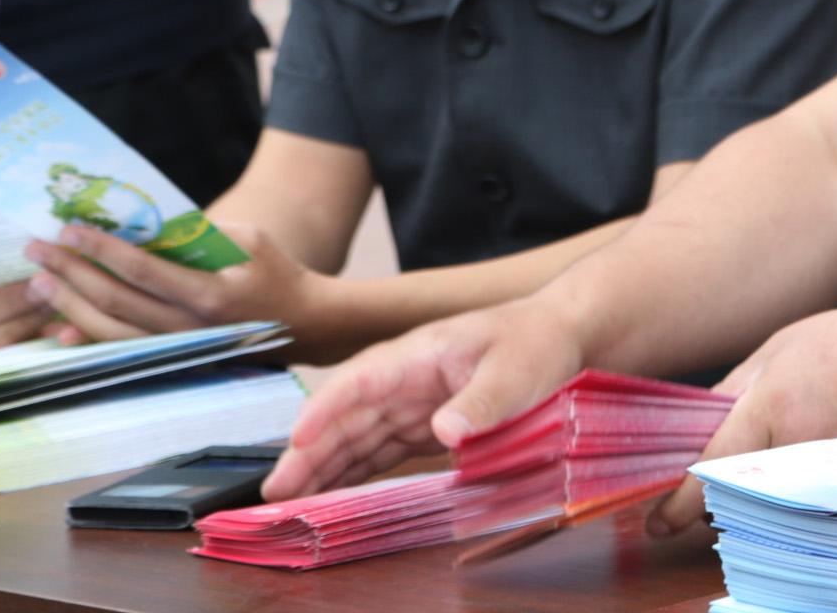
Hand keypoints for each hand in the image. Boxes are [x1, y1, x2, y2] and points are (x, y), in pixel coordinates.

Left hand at [13, 219, 354, 350]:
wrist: (305, 326)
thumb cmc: (277, 272)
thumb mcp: (249, 238)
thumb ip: (199, 233)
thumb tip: (142, 222)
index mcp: (211, 296)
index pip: (142, 270)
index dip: (101, 249)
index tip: (68, 229)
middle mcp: (190, 330)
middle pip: (116, 302)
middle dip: (70, 273)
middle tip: (36, 249)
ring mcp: (180, 352)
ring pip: (111, 332)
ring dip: (69, 305)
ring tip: (39, 281)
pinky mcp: (174, 361)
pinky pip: (122, 351)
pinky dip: (88, 337)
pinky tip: (59, 323)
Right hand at [264, 300, 585, 500]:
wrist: (560, 335)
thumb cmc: (536, 343)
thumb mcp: (516, 370)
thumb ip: (480, 402)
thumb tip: (444, 432)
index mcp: (419, 354)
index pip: (360, 380)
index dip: (326, 410)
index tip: (298, 438)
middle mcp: (405, 378)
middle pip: (347, 416)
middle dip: (309, 453)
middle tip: (276, 490)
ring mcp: (411, 401)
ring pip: (356, 436)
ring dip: (322, 467)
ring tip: (288, 501)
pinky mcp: (423, 423)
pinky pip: (379, 450)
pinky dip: (353, 471)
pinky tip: (330, 493)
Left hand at [649, 303, 836, 535]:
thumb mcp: (783, 345)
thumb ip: (737, 388)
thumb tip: (699, 427)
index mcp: (775, 404)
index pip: (712, 467)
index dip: (680, 504)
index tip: (657, 523)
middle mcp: (801, 448)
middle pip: (735, 497)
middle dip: (712, 499)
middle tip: (696, 492)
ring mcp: (831, 475)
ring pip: (769, 508)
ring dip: (748, 501)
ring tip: (752, 475)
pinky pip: (803, 507)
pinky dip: (787, 501)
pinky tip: (790, 476)